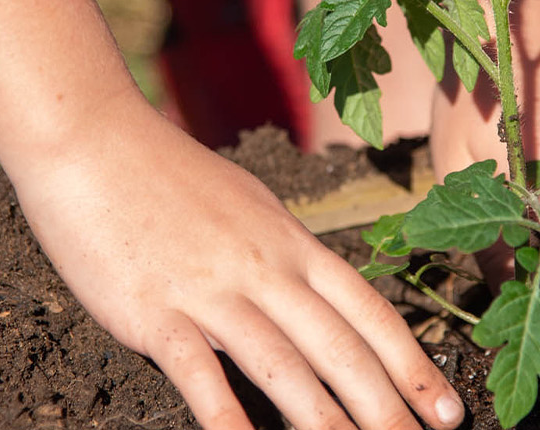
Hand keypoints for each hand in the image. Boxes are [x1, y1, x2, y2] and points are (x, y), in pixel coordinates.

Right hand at [13, 99, 463, 429]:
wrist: (91, 137)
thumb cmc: (166, 175)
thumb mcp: (248, 206)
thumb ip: (283, 255)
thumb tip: (318, 296)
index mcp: (292, 241)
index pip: (369, 312)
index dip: (413, 366)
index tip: (448, 410)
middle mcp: (265, 267)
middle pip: (340, 348)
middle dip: (388, 408)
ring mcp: (211, 290)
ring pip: (284, 367)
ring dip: (325, 423)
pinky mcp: (156, 311)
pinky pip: (200, 374)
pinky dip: (227, 418)